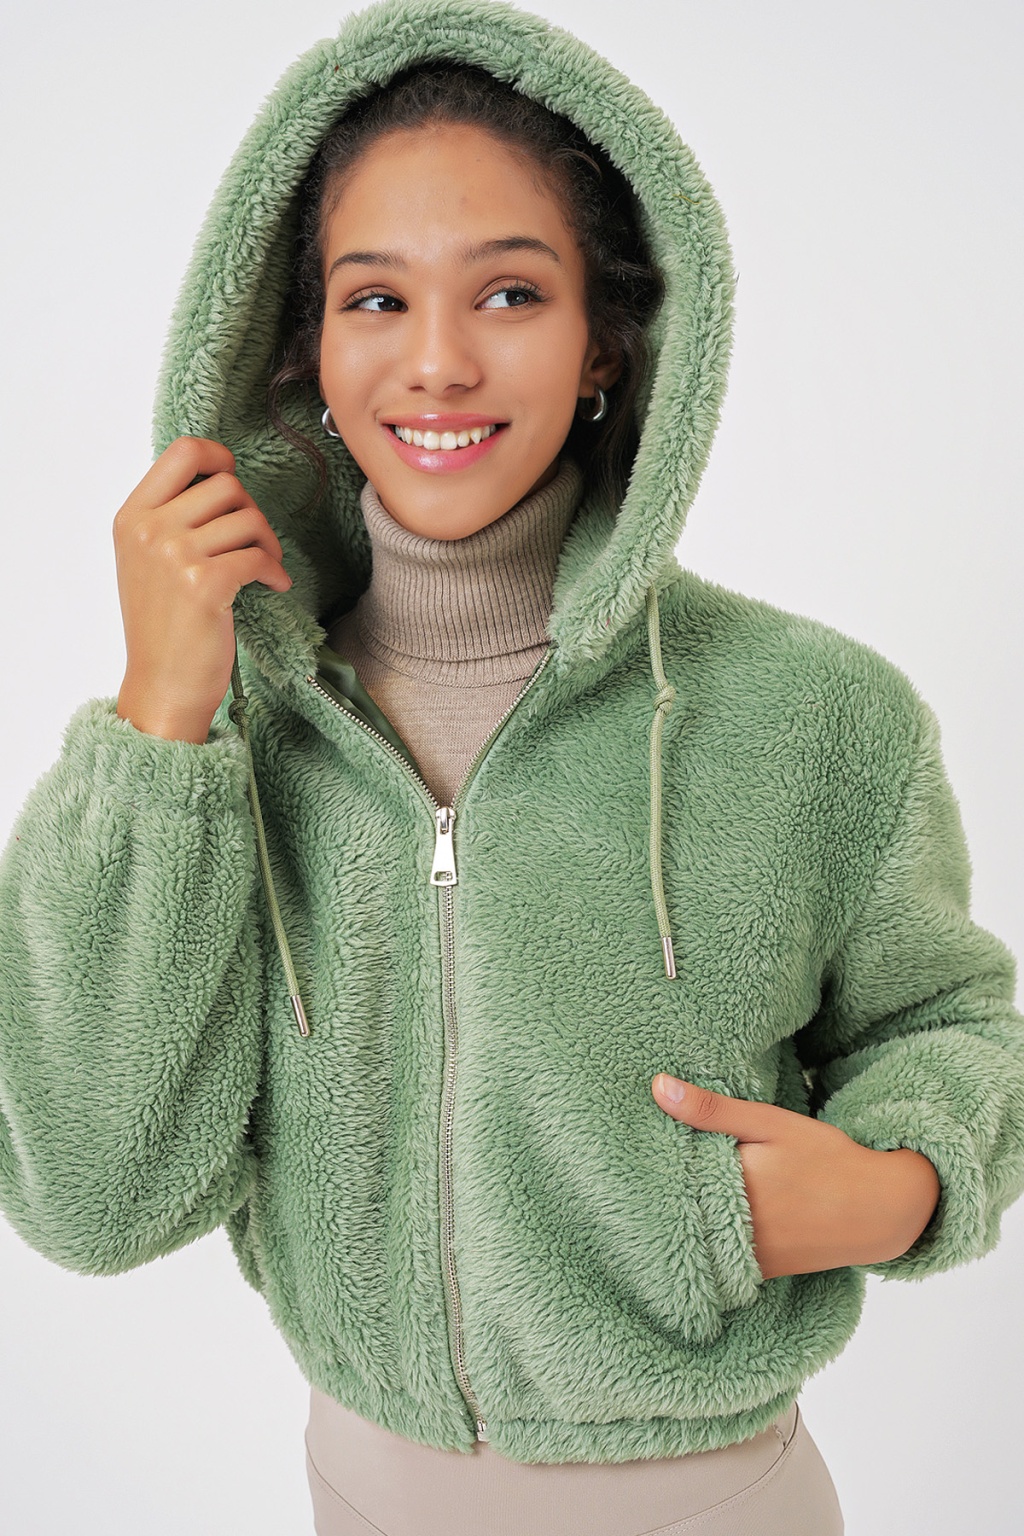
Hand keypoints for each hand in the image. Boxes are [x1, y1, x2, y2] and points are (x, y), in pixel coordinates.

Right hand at [113, 436, 292, 741]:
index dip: (219, 457)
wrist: (162, 685)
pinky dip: (274, 571)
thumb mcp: (148, 560)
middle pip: (226, 485)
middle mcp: (148, 530)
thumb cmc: (163, 626)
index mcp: (131, 517)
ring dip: (267, 543)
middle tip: (256, 543)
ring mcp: (173, 555)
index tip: (233, 480)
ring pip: (247, 518)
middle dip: (252, 512)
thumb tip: (220, 476)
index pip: (183, 452)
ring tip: (264, 567)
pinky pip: (258, 556)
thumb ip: (171, 516)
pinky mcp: (204, 584)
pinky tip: (273, 585)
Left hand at [652, 1074, 940, 1279]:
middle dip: (659, 1192)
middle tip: (635, 1171)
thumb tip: (657, 1086)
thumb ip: (711, 1109)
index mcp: (734, 1187)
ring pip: (695, 1237)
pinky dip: (705, 1239)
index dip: (649, 1163)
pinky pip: (717, 1259)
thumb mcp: (769, 1123)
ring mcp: (748, 1258)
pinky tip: (698, 1217)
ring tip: (657, 1193)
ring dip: (681, 1217)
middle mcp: (735, 1230)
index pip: (670, 1178)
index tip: (628, 1150)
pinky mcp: (760, 1272)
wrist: (879, 1210)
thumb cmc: (825, 1158)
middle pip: (678, 1210)